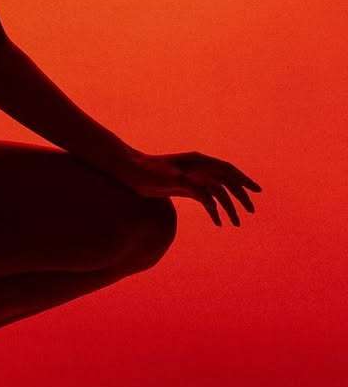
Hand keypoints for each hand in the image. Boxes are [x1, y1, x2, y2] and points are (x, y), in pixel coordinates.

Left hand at [108, 149, 261, 227]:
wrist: (130, 172)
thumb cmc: (146, 172)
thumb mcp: (164, 175)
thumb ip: (182, 179)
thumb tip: (196, 183)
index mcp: (197, 162)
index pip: (227, 170)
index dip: (243, 180)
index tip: (257, 190)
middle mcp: (198, 169)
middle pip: (226, 182)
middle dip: (240, 196)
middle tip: (251, 211)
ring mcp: (193, 178)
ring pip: (217, 193)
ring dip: (228, 207)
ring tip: (236, 224)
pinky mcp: (185, 188)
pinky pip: (205, 199)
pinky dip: (213, 210)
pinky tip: (218, 223)